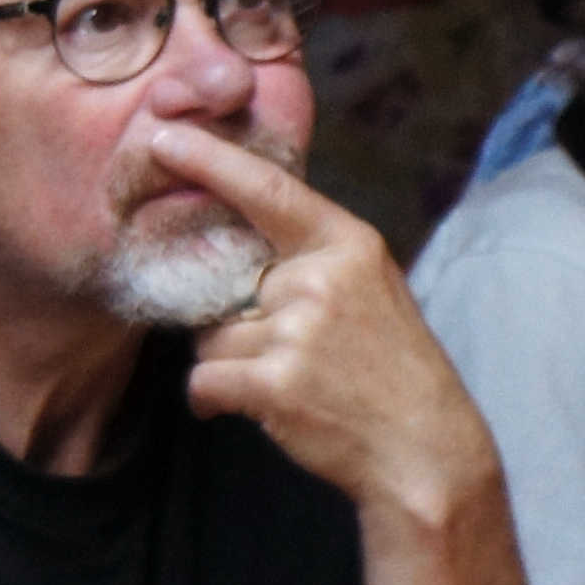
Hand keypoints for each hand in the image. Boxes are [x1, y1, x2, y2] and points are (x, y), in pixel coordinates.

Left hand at [147, 124, 501, 530]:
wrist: (424, 449)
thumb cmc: (388, 370)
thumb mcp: (367, 289)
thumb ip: (309, 260)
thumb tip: (232, 243)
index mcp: (347, 244)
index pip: (268, 190)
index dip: (209, 160)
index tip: (161, 135)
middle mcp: (321, 279)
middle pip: (223, 282)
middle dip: (234, 319)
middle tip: (291, 352)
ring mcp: (298, 330)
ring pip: (211, 336)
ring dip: (231, 364)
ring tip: (290, 382)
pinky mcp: (275, 382)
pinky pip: (204, 380)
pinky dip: (214, 400)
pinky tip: (254, 407)